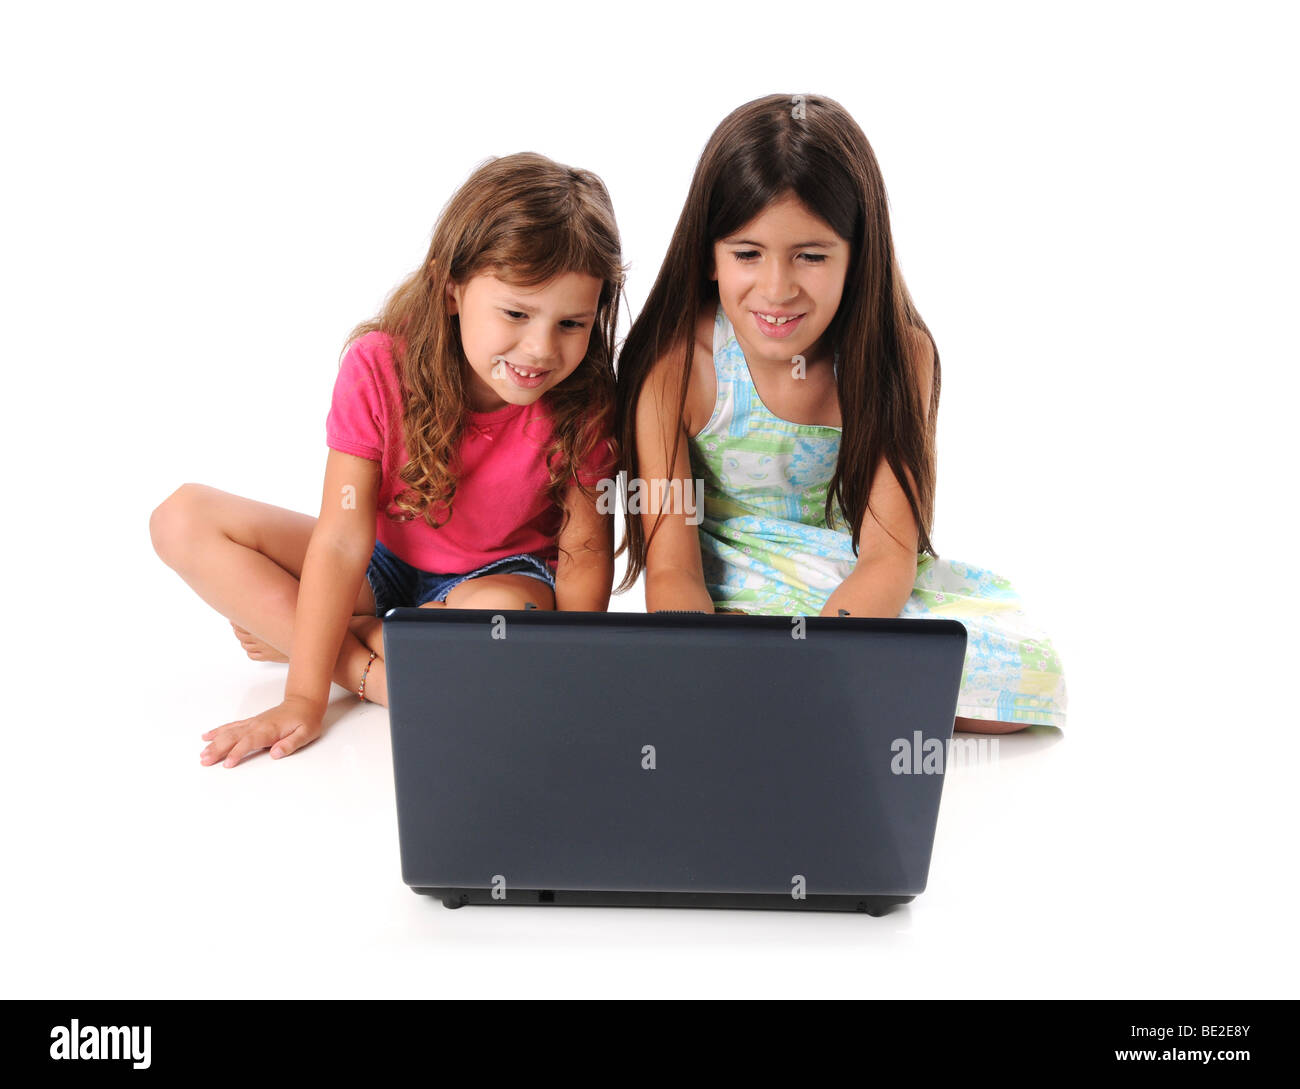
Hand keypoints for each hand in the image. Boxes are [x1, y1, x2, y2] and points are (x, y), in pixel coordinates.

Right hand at [200, 696, 324, 766]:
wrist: (304, 703)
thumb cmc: (306, 720)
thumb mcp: (306, 733)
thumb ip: (290, 744)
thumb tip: (275, 754)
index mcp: (269, 730)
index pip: (249, 742)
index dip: (237, 752)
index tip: (227, 763)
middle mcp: (257, 725)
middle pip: (233, 737)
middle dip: (218, 749)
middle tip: (204, 761)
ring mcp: (252, 723)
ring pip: (229, 733)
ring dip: (214, 743)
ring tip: (202, 754)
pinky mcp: (251, 723)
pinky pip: (231, 726)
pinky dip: (218, 731)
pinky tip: (206, 737)